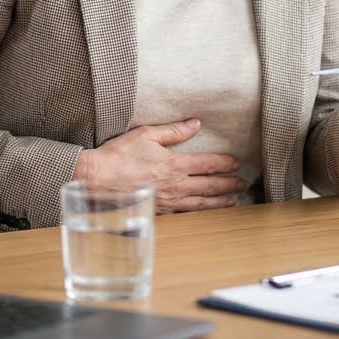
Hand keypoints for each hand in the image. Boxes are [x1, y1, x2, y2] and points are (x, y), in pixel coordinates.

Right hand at [74, 119, 244, 213]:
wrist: (96, 179)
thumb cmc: (119, 155)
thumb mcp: (146, 134)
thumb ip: (174, 131)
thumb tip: (195, 124)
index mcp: (174, 164)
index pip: (208, 164)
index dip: (225, 164)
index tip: (236, 163)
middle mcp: (175, 185)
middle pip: (210, 186)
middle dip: (228, 184)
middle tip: (242, 184)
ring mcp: (168, 201)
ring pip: (201, 203)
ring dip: (219, 202)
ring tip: (232, 201)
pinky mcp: (158, 211)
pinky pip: (185, 213)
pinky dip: (199, 213)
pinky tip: (205, 212)